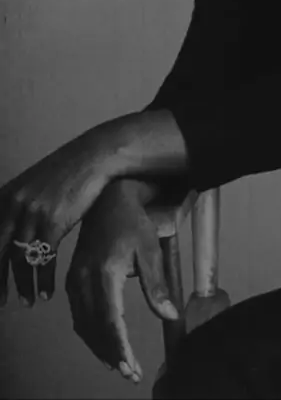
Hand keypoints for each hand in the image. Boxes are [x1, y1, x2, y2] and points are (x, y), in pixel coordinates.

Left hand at [0, 128, 111, 306]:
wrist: (91, 158)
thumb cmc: (63, 173)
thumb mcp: (30, 186)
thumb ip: (14, 207)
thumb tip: (6, 235)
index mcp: (4, 197)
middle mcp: (13, 205)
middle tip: (0, 302)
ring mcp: (33, 214)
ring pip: (20, 260)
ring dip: (23, 286)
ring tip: (27, 301)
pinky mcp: (54, 222)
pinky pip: (44, 259)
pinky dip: (44, 279)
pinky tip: (46, 291)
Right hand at [66, 178, 178, 383]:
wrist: (110, 199)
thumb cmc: (133, 222)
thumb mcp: (150, 250)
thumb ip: (157, 286)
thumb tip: (170, 315)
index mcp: (105, 273)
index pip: (110, 321)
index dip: (121, 348)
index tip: (132, 368)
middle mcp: (84, 279)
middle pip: (94, 328)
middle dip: (112, 354)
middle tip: (130, 372)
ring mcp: (75, 279)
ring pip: (83, 324)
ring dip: (99, 347)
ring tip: (119, 362)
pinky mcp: (73, 277)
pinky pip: (78, 313)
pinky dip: (90, 332)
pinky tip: (103, 340)